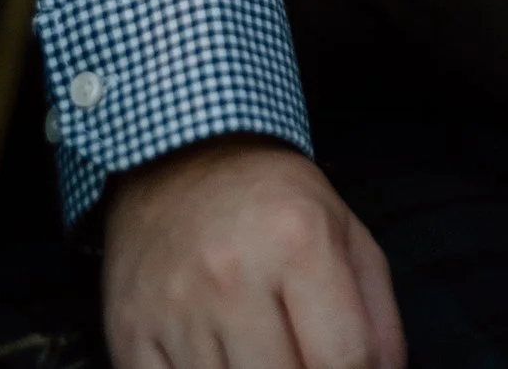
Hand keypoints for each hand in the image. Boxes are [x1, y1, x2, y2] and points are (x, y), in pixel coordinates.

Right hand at [103, 139, 403, 368]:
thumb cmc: (274, 202)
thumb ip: (377, 314)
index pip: (344, 358)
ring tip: (261, 354)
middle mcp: (232, 275)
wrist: (179, 158)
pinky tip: (218, 358)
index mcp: (297, 240)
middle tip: (304, 359)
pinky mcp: (130, 333)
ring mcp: (175, 308)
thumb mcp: (343, 230)